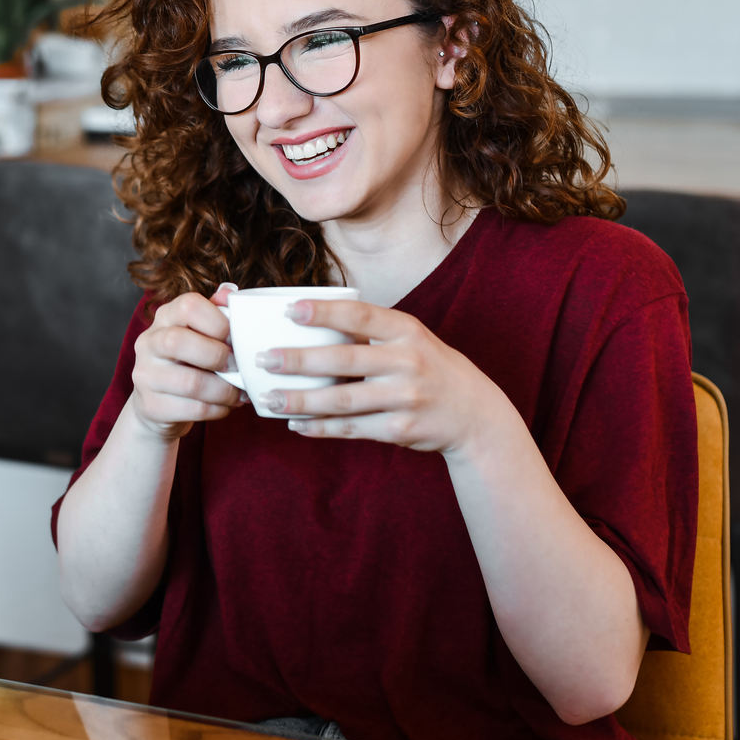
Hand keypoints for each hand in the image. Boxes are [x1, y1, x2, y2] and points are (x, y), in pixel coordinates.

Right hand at [127, 283, 244, 440]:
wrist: (160, 403)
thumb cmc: (189, 362)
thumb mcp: (201, 333)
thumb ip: (216, 312)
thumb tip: (230, 292)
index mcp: (165, 317)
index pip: (188, 305)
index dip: (217, 320)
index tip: (233, 337)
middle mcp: (149, 343)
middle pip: (178, 342)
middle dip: (217, 356)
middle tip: (236, 366)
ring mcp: (145, 375)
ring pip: (190, 383)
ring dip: (224, 390)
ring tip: (238, 392)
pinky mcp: (151, 406)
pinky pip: (193, 409)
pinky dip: (218, 409)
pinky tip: (225, 406)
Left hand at [260, 299, 512, 455]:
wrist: (474, 414)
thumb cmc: (430, 368)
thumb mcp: (411, 339)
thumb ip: (372, 332)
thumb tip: (310, 323)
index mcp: (406, 331)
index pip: (360, 316)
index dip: (324, 312)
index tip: (289, 310)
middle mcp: (407, 362)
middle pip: (343, 361)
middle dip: (298, 361)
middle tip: (264, 360)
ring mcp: (404, 398)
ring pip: (342, 401)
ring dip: (301, 400)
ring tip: (270, 398)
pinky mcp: (400, 429)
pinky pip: (351, 429)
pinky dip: (321, 427)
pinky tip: (297, 423)